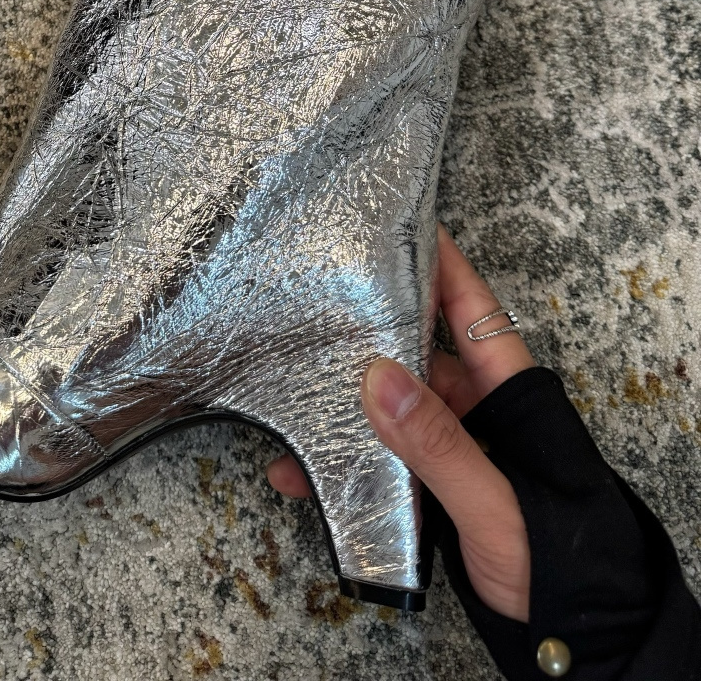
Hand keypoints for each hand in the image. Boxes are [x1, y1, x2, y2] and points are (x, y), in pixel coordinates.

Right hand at [266, 224, 534, 620]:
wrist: (569, 633)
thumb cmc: (556, 557)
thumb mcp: (496, 500)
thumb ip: (439, 444)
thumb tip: (378, 377)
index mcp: (505, 389)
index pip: (467, 304)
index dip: (435, 258)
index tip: (389, 218)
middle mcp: (473, 406)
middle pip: (410, 348)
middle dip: (360, 330)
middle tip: (304, 301)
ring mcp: (448, 444)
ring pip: (383, 404)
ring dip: (335, 403)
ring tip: (282, 388)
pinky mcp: (425, 484)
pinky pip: (373, 458)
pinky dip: (332, 463)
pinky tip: (291, 468)